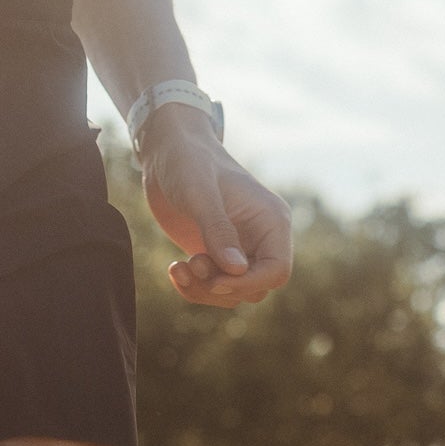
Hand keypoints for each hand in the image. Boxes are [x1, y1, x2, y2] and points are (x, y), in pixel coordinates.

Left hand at [139, 106, 293, 306]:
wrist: (167, 152)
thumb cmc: (188, 161)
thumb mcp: (200, 193)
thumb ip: (217, 230)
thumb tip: (236, 270)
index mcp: (271, 220)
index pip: (277, 270)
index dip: (248, 282)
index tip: (214, 280)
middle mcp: (260, 238)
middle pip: (255, 287)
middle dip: (221, 286)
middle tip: (193, 262)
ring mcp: (238, 248)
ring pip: (233, 293)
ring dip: (204, 290)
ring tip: (179, 267)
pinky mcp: (215, 255)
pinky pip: (213, 287)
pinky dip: (193, 287)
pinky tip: (174, 269)